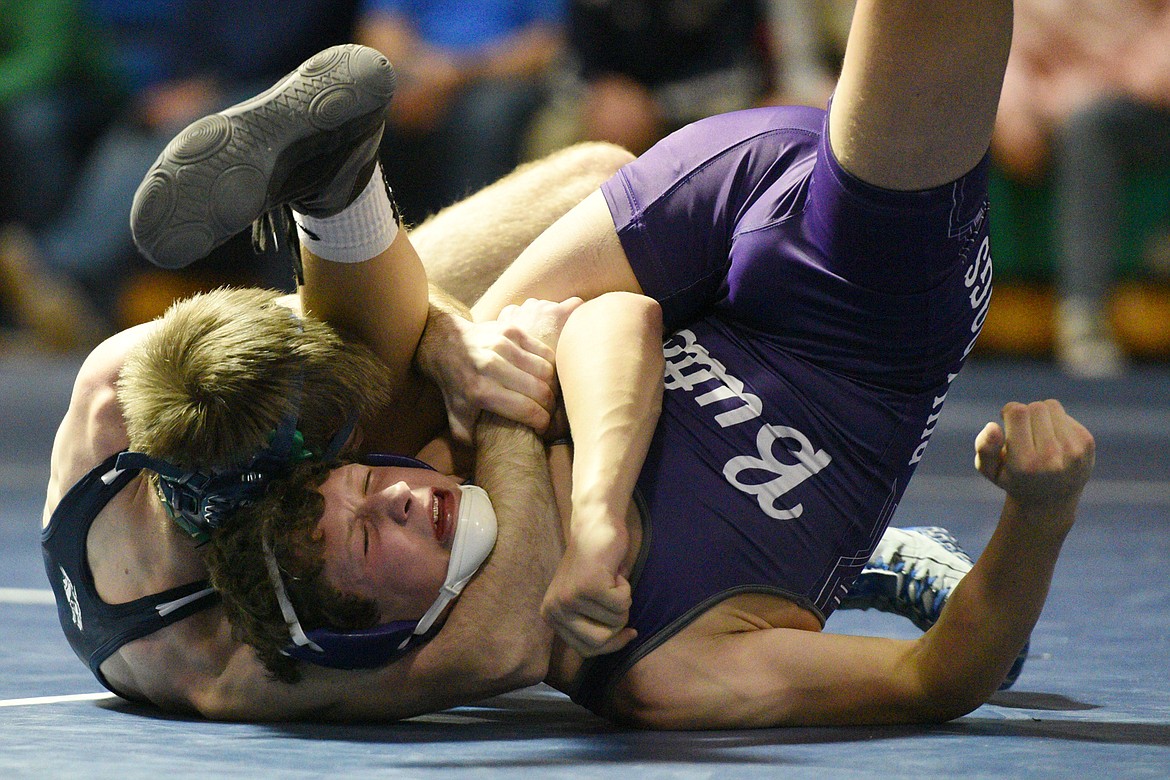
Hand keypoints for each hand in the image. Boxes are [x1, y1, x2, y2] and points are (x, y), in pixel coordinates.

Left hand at [425, 297, 582, 442]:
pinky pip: (544, 352)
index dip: (542, 423)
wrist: (443, 343)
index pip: (527, 410)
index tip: (543, 429)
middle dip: (550, 407)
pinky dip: (550, 367)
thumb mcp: (456, 418)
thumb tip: (494, 458)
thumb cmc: (454, 385)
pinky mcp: (512, 331)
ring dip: (552, 387)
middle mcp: (491, 365)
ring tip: (548, 397)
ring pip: (546, 370)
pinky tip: (545, 378)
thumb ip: (474, 441)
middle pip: (541, 390)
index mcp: (479, 390)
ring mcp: (503, 344)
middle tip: (548, 414)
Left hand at [541, 520, 635, 656]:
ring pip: (615, 621)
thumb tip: (623, 642)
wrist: (594, 525)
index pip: (586, 650)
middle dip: (618, 625)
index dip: (611, 645)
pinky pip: (622, 603)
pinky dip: (626, 588)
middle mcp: (555, 609)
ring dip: (623, 600)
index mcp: (551, 616)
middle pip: (599, 643)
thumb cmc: (595, 564)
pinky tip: (613, 571)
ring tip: (611, 579)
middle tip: (617, 600)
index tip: (628, 633)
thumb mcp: (584, 602)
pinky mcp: (589, 586)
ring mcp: (570, 598)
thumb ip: (591, 625)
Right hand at [974, 400, 1095, 514]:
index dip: (1008, 411)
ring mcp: (1073, 450)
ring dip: (1040, 414)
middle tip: (1022, 430)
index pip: (1018, 412)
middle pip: (1035, 407)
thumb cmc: (1014, 479)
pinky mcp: (1087, 443)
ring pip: (1051, 406)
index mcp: (1025, 464)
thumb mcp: (990, 471)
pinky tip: (1052, 440)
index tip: (1005, 419)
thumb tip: (993, 426)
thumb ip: (984, 448)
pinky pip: (1065, 415)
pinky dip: (1055, 422)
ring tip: (1036, 433)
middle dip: (1025, 413)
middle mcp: (1051, 457)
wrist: (1051, 501)